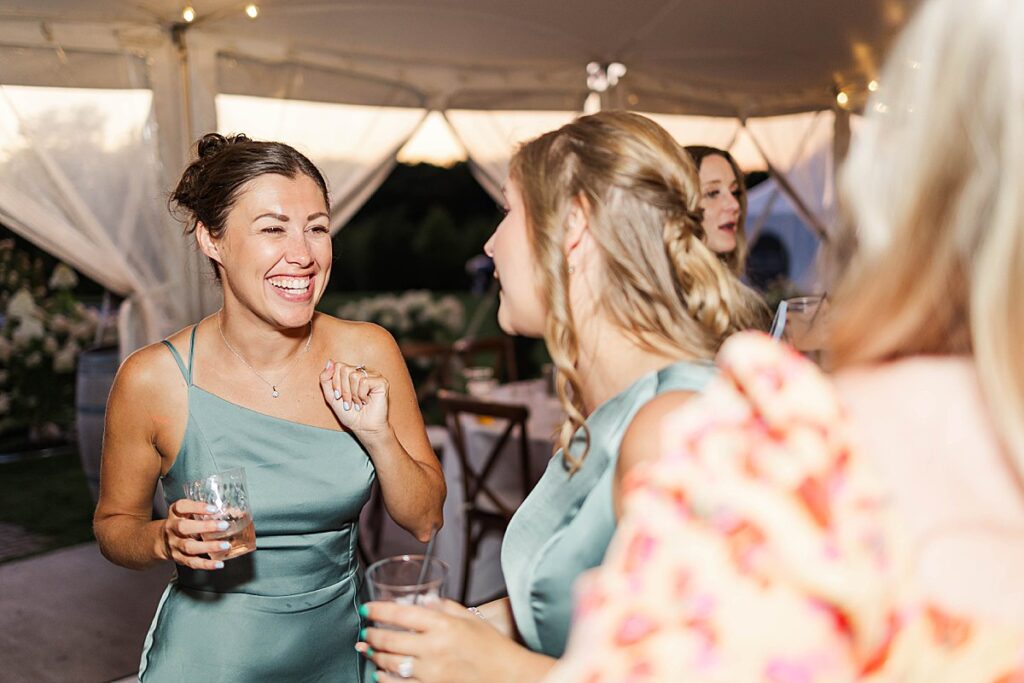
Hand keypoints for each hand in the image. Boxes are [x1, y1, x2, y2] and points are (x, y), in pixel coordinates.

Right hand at [163, 499, 233, 569]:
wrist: (162, 540)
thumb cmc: (183, 522)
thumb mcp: (188, 513)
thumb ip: (206, 512)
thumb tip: (234, 511)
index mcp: (175, 514)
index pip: (181, 507)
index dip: (197, 507)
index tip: (213, 509)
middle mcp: (173, 528)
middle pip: (184, 527)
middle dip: (205, 527)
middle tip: (223, 526)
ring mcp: (175, 544)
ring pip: (189, 546)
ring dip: (209, 546)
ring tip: (225, 545)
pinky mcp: (179, 558)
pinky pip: (192, 562)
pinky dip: (206, 564)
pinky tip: (218, 563)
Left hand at [320, 360, 389, 435]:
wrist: (363, 427)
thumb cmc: (349, 413)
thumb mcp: (331, 396)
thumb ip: (326, 379)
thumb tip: (329, 361)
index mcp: (352, 372)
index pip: (338, 366)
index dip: (335, 382)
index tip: (339, 397)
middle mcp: (363, 371)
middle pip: (345, 369)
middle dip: (343, 390)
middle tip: (349, 402)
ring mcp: (374, 375)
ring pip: (354, 376)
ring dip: (353, 395)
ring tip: (358, 403)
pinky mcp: (382, 382)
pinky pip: (364, 382)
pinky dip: (361, 395)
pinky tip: (366, 401)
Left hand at [358, 600, 526, 682]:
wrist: (508, 676)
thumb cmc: (492, 647)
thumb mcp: (469, 619)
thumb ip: (444, 607)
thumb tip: (422, 601)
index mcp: (443, 626)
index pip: (401, 614)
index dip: (379, 610)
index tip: (368, 609)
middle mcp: (434, 648)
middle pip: (390, 639)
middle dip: (372, 634)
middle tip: (366, 631)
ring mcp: (431, 672)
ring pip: (390, 664)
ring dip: (374, 656)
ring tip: (368, 649)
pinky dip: (384, 678)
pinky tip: (379, 673)